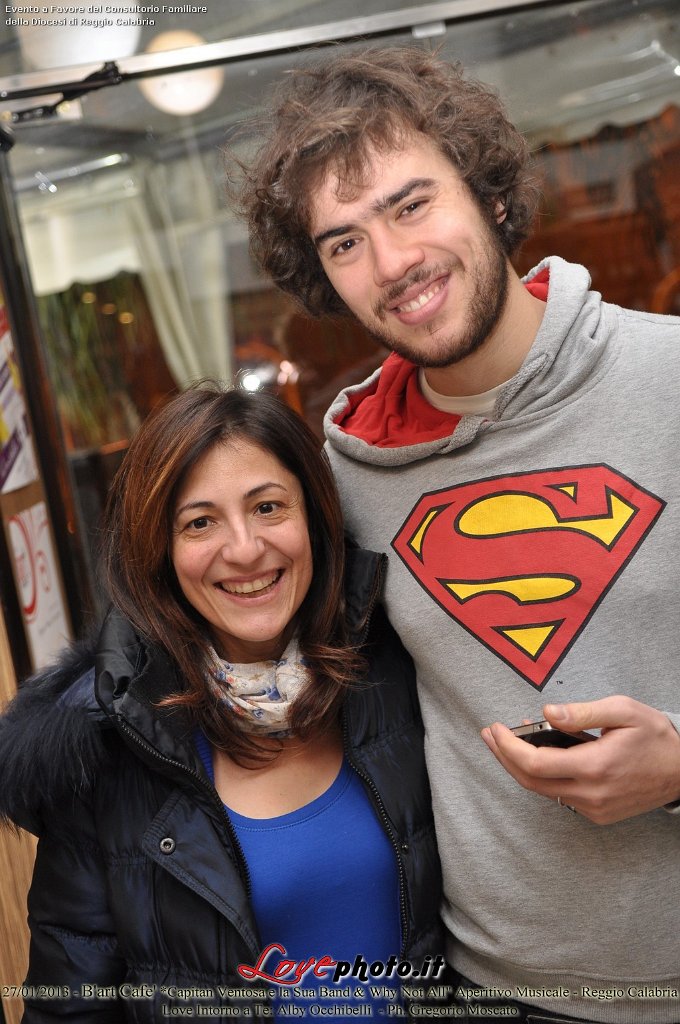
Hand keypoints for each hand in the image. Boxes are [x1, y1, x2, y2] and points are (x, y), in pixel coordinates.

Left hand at [481, 696, 679, 823]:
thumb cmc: (655, 736)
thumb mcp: (623, 711)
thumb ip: (582, 712)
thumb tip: (546, 712)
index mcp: (595, 766)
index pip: (535, 763)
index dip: (508, 747)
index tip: (496, 728)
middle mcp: (591, 793)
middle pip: (530, 781)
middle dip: (503, 757)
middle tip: (489, 734)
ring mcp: (594, 808)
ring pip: (543, 790)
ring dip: (520, 766)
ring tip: (505, 741)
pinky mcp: (597, 814)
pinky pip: (560, 796)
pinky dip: (542, 776)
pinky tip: (538, 755)